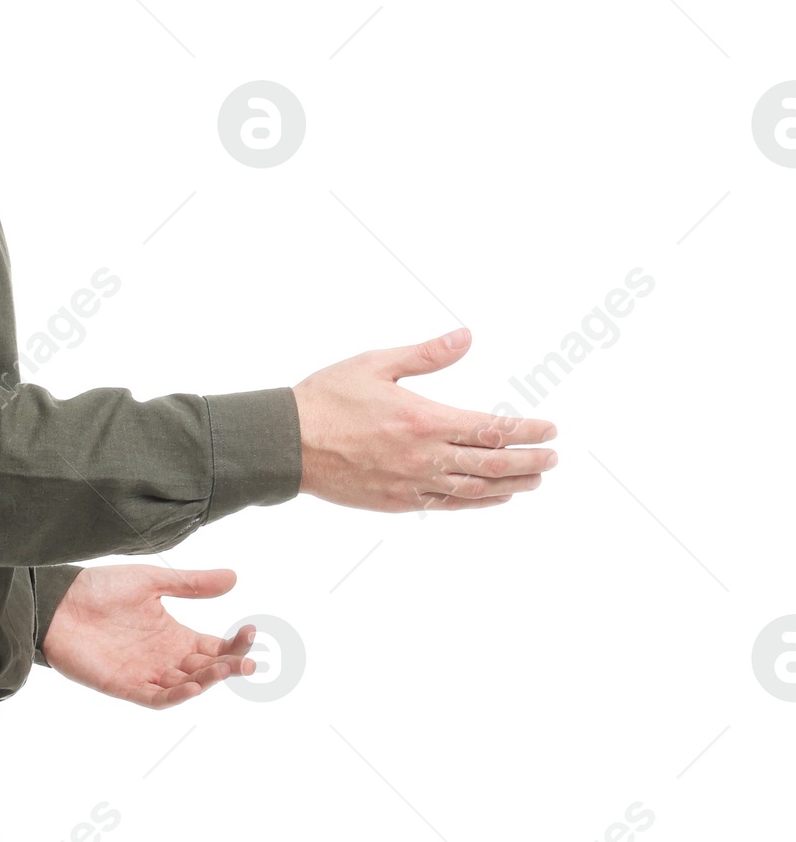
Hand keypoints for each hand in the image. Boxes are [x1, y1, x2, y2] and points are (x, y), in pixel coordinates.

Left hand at [41, 563, 256, 707]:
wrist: (58, 602)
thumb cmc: (100, 590)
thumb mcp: (152, 581)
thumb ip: (191, 584)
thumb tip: (234, 578)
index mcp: (174, 635)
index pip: (214, 647)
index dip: (234, 644)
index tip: (251, 631)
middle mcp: (164, 658)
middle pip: (206, 669)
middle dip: (229, 666)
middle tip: (248, 662)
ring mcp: (145, 673)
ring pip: (186, 685)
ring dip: (207, 681)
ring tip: (224, 670)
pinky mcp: (124, 685)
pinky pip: (155, 697)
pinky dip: (175, 695)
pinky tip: (193, 686)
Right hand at [294, 328, 556, 510]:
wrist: (288, 444)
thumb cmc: (328, 398)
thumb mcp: (377, 364)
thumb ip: (427, 355)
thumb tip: (467, 337)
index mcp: (424, 419)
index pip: (490, 428)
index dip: (526, 431)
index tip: (550, 429)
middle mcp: (423, 456)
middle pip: (491, 464)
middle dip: (528, 462)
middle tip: (553, 459)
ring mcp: (411, 484)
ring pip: (473, 490)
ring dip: (509, 485)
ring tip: (534, 482)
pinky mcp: (397, 502)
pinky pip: (447, 504)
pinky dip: (476, 502)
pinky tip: (493, 497)